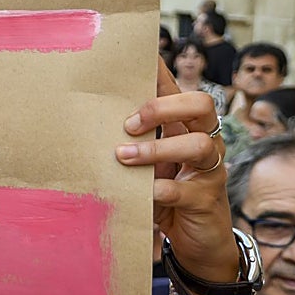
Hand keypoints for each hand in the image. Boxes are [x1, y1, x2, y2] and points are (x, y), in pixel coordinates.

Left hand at [116, 58, 236, 280]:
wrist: (197, 241)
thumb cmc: (164, 192)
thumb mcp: (146, 163)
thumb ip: (129, 143)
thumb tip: (86, 123)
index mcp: (184, 127)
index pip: (176, 89)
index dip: (161, 71)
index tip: (139, 53)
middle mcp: (203, 141)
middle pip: (200, 104)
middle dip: (162, 108)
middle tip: (128, 124)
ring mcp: (208, 170)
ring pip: (196, 144)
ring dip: (155, 150)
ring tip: (123, 158)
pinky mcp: (206, 200)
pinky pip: (184, 189)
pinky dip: (160, 189)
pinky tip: (143, 193)